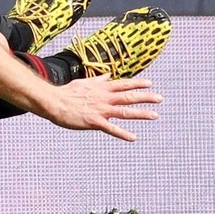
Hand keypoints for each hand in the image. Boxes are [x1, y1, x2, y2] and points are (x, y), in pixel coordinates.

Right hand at [44, 76, 161, 141]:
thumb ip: (98, 80)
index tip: (150, 83)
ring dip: (140, 113)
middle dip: (145, 97)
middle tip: (160, 99)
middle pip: (128, 96)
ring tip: (154, 115)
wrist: (54, 102)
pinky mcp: (94, 121)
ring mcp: (100, 110)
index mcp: (101, 88)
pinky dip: (123, 133)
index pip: (123, 84)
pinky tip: (133, 137)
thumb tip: (108, 75)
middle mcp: (104, 98)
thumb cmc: (67, 93)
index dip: (137, 83)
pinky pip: (111, 128)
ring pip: (124, 111)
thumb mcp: (84, 83)